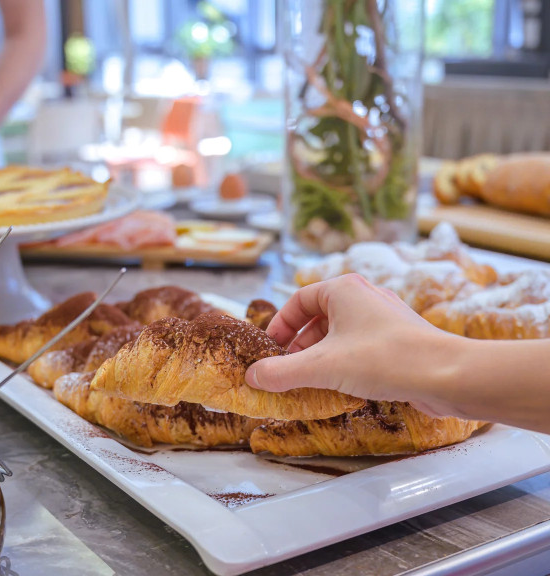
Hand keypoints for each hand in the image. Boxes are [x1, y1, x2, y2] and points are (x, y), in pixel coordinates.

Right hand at [245, 274, 464, 417]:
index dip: (280, 324)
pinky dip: (344, 364)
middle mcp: (365, 296)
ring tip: (310, 381)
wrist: (447, 375)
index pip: (299, 299)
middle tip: (287, 368)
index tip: (269, 349)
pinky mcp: (400, 340)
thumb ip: (281, 371)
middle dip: (299, 345)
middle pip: (319, 317)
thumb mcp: (321, 366)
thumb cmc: (383, 359)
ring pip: (341, 334)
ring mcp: (385, 318)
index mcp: (344, 289)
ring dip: (321, 356)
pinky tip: (340, 387)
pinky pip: (361, 347)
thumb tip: (252, 377)